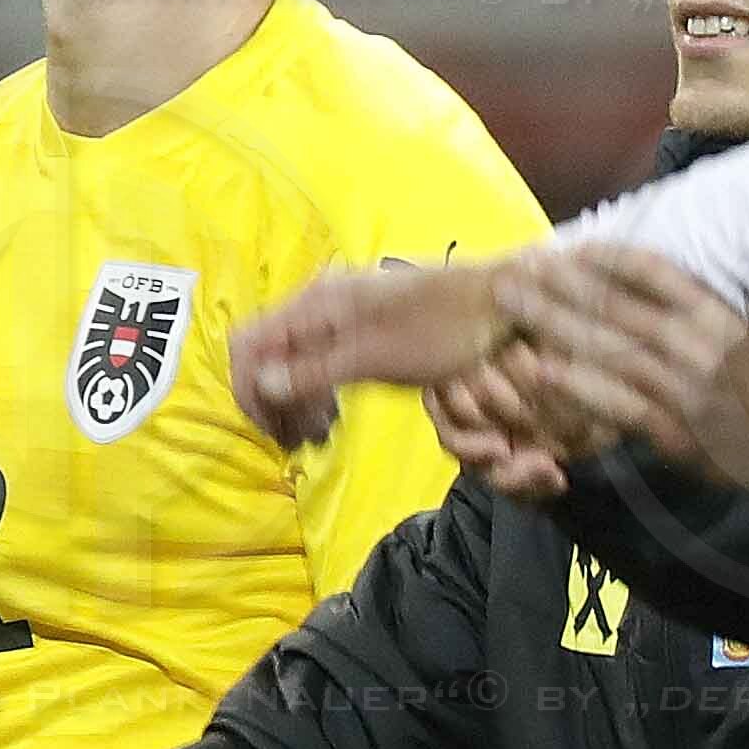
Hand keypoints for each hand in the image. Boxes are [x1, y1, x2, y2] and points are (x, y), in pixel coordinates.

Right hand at [230, 258, 517, 447]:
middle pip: (265, 357)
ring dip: (294, 403)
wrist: (500, 306)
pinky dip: (316, 394)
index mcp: (316, 304)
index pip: (249, 345)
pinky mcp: (359, 331)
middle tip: (300, 444)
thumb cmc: (444, 328)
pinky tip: (334, 418)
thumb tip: (260, 383)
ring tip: (317, 437)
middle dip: (273, 404)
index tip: (274, 432)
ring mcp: (338, 317)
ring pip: (289, 363)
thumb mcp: (377, 355)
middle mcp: (319, 305)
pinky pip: (316, 365)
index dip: (250, 392)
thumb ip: (316, 369)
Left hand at [437, 241, 748, 501]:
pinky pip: (616, 402)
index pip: (650, 271)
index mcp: (713, 311)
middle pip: (615, 303)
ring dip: (553, 324)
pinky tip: (542, 370)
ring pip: (607, 347)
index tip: (567, 247)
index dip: (602, 257)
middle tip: (516, 267)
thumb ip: (691, 309)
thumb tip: (641, 281)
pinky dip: (578, 386)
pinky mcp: (673, 428)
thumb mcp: (739, 330)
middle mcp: (696, 341)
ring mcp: (683, 385)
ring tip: (513, 306)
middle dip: (559, 285)